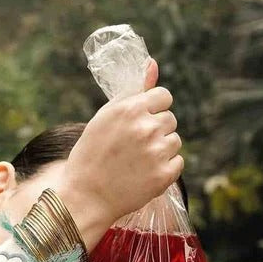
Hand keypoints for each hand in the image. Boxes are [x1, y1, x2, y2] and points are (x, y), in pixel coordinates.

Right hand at [56, 58, 182, 251]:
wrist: (84, 197)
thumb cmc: (91, 154)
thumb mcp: (105, 117)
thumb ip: (133, 91)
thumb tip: (153, 64)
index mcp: (131, 109)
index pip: (164, 96)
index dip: (153, 109)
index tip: (140, 122)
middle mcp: (147, 127)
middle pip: (170, 119)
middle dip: (156, 130)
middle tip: (134, 147)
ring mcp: (157, 152)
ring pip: (175, 141)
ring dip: (161, 150)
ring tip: (137, 162)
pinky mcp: (164, 175)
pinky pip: (178, 162)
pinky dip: (165, 169)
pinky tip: (144, 174)